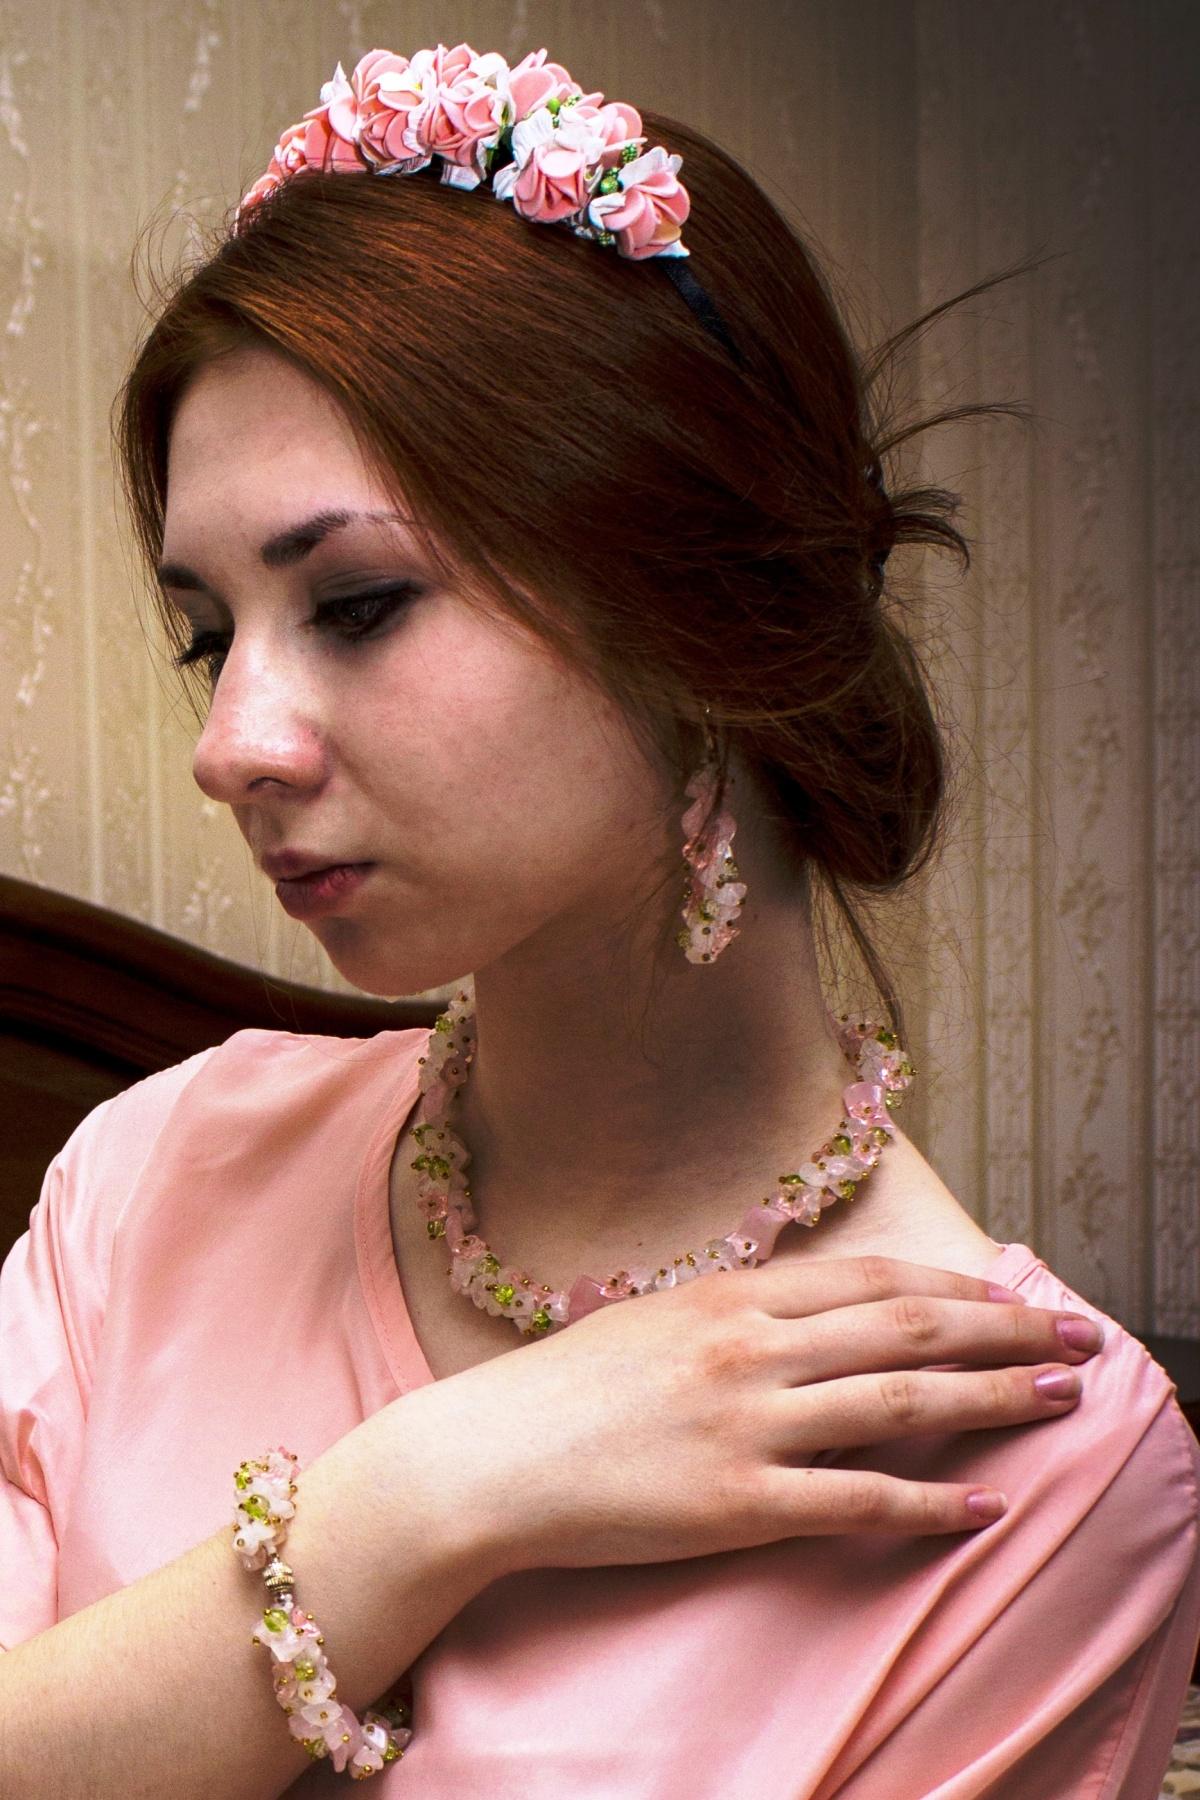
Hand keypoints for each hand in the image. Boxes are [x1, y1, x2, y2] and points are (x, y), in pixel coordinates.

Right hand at [421, 1256, 1102, 1572]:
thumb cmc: (566, 1389)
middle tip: (1075, 1337)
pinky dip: (929, 1502)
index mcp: (734, 1296)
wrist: (492, 1457)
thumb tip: (806, 1313)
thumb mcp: (656, 1319)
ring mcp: (750, 1424)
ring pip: (901, 1401)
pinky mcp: (741, 1502)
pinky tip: (982, 1505)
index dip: (955, 1287)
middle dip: (1003, 1331)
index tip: (1012, 1294)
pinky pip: (857, 1497)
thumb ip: (737, 1313)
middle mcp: (754, 1348)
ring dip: (991, 1398)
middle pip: (908, 1329)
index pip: (872, 1282)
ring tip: (1056, 1397)